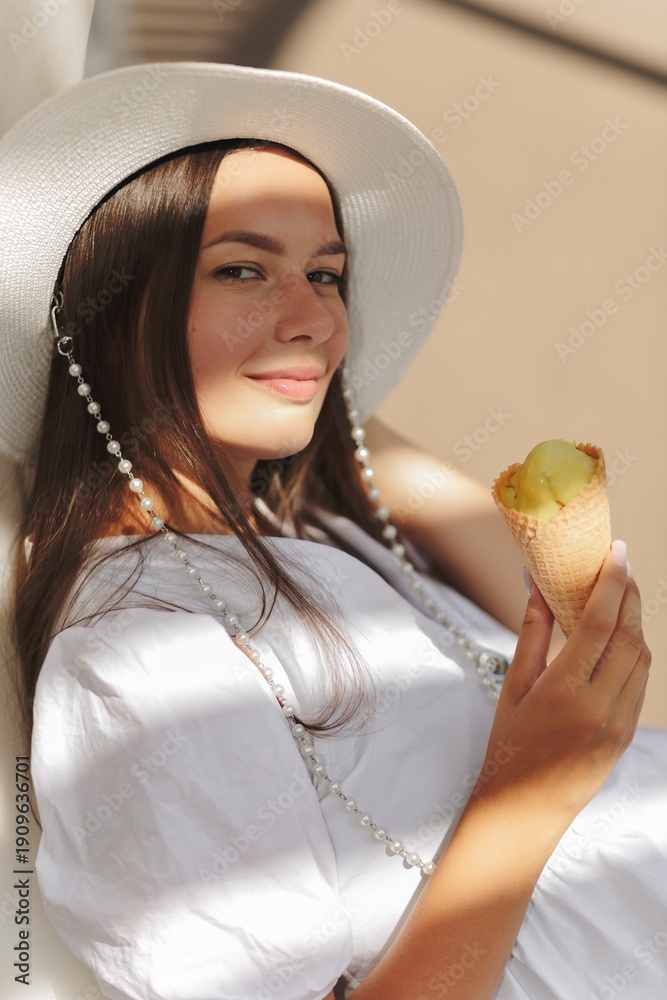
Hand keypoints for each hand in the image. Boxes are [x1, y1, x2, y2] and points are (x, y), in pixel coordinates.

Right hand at [473, 540, 650, 822]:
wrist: (523, 809)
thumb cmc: (508, 745)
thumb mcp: (512, 686)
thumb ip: (532, 631)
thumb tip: (535, 582)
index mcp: (563, 693)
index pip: (597, 624)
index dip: (610, 584)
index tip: (615, 552)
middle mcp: (599, 708)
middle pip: (627, 636)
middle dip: (629, 594)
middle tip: (621, 563)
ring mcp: (619, 725)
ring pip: (641, 658)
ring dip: (635, 620)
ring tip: (622, 593)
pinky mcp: (628, 737)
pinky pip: (640, 682)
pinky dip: (635, 651)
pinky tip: (622, 635)